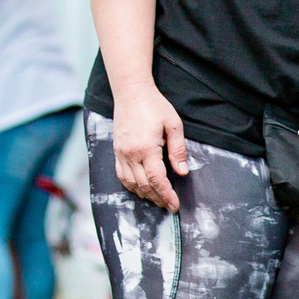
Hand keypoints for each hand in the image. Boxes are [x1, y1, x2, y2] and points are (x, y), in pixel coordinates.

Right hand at [113, 86, 190, 211]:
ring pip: (131, 183)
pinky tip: (140, 188)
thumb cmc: (154, 105)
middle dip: (158, 199)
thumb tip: (182, 172)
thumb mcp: (174, 124)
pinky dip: (131, 186)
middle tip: (169, 206)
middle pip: (144, 185)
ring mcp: (121, 153)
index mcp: (146, 148)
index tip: (175, 205)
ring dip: (145, 195)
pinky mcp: (116, 150)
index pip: (157, 180)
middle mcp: (131, 154)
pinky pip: (121, 175)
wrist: (131, 92)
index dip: (167, 195)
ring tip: (158, 200)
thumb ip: (178, 150)